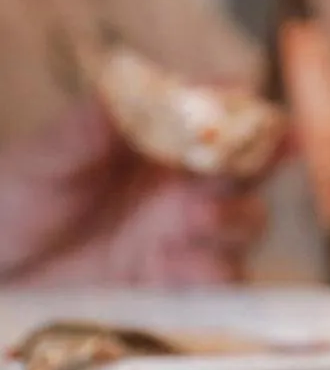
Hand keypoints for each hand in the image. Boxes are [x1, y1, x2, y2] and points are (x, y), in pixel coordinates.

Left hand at [0, 99, 267, 284]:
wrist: (2, 271)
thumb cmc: (18, 202)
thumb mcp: (39, 161)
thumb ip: (82, 132)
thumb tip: (119, 88)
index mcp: (159, 140)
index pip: (216, 111)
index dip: (242, 104)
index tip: (250, 102)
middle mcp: (185, 183)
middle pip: (250, 164)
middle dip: (263, 158)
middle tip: (252, 159)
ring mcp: (188, 233)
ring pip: (247, 219)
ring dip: (235, 217)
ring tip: (198, 218)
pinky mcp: (182, 281)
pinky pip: (225, 277)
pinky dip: (215, 270)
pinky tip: (180, 265)